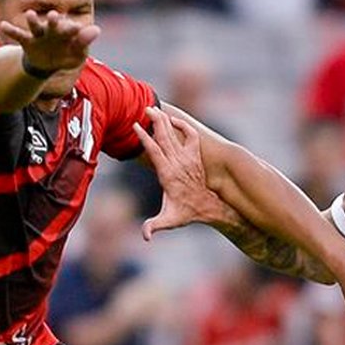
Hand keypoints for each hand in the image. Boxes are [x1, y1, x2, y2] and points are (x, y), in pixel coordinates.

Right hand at [0, 10, 100, 73]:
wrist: (47, 63)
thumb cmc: (65, 56)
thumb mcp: (77, 54)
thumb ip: (84, 43)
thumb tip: (97, 29)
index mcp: (67, 34)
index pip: (71, 31)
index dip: (73, 30)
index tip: (76, 28)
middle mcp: (53, 31)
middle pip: (53, 25)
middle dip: (54, 21)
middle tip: (55, 15)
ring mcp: (39, 35)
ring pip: (35, 27)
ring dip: (33, 21)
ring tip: (29, 14)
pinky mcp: (27, 41)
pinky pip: (18, 35)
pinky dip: (10, 30)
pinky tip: (3, 25)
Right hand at [134, 106, 233, 239]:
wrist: (208, 207)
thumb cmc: (185, 212)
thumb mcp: (169, 220)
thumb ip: (155, 226)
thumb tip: (145, 236)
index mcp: (168, 174)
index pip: (155, 151)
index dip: (145, 138)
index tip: (136, 126)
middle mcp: (178, 163)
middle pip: (165, 137)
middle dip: (155, 122)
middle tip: (144, 108)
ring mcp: (188, 158)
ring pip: (175, 135)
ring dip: (165, 121)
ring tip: (154, 108)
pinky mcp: (195, 156)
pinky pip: (191, 136)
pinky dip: (183, 126)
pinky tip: (173, 120)